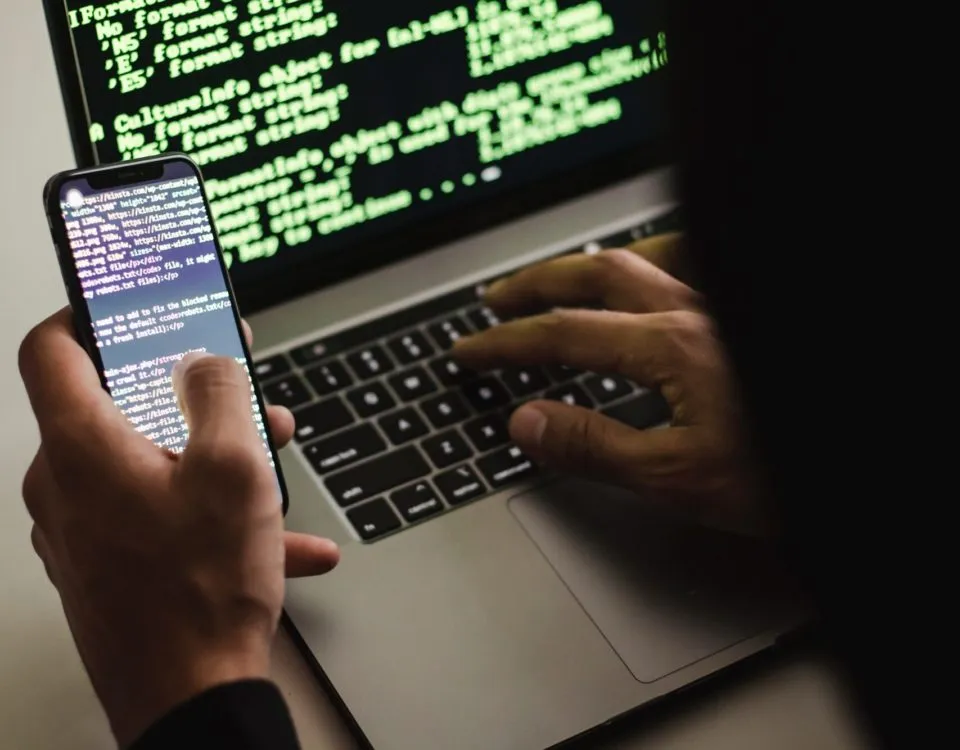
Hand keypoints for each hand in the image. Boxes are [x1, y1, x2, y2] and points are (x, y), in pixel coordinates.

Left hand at [19, 309, 338, 746]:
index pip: (50, 350)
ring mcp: (82, 531)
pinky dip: (211, 513)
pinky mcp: (105, 565)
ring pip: (148, 464)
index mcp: (83, 448)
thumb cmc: (200, 591)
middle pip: (118, 408)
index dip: (86, 312)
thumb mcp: (234, 468)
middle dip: (190, 395)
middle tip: (240, 393)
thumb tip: (205, 358)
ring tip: (272, 468)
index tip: (122, 304)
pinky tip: (278, 539)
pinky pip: (160, 516)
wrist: (190, 699)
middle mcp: (66, 487)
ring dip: (211, 455)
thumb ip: (219, 392)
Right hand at [453, 233, 769, 535]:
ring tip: (563, 277)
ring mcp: (725, 306)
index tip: (470, 350)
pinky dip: (658, 260)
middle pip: (597, 275)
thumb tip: (527, 422)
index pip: (565, 335)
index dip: (507, 342)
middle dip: (537, 285)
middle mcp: (698, 311)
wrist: (867, 464)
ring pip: (646, 256)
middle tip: (497, 300)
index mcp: (672, 347)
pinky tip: (653, 275)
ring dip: (592, 265)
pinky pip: (695, 263)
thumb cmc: (788, 474)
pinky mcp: (745, 318)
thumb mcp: (680, 478)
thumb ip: (596, 446)